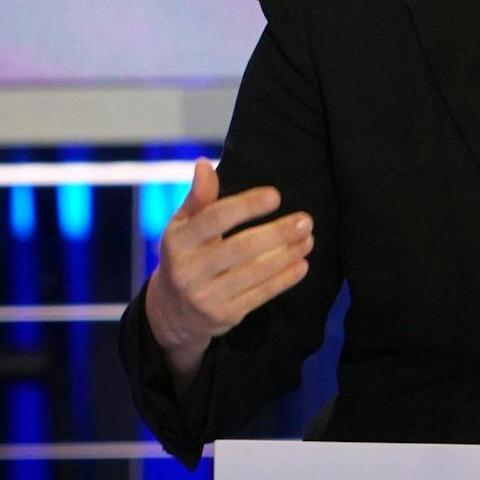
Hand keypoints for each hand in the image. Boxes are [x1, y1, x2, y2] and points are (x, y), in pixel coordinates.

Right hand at [144, 158, 313, 388]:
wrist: (172, 311)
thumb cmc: (185, 255)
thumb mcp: (183, 226)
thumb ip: (198, 197)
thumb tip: (203, 164)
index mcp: (178, 241)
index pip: (215, 219)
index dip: (246, 206)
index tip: (276, 196)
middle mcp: (189, 270)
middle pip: (240, 248)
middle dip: (277, 233)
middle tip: (306, 220)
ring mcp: (205, 296)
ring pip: (255, 272)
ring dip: (287, 254)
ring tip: (308, 239)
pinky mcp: (223, 316)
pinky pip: (260, 295)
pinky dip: (284, 279)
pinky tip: (302, 264)